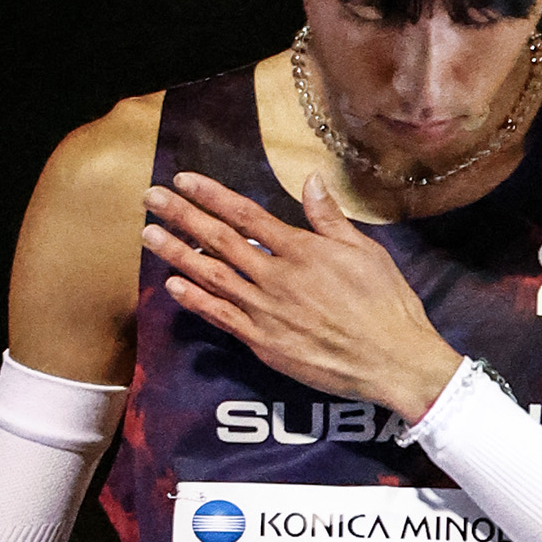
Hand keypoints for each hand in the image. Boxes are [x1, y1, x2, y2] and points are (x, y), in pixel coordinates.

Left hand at [142, 168, 458, 421]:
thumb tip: (310, 179)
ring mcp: (266, 312)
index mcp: (301, 250)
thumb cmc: (387, 306)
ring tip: (148, 234)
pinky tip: (172, 284)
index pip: (245, 214)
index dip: (210, 194)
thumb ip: (329, 218)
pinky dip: (194, 300)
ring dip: (176, 253)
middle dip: (181, 215)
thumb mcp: (366, 251)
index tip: (183, 179)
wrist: (393, 362)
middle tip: (149, 198)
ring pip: (210, 276)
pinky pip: (220, 317)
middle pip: (218, 240)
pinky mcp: (264, 343)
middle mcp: (276, 277)